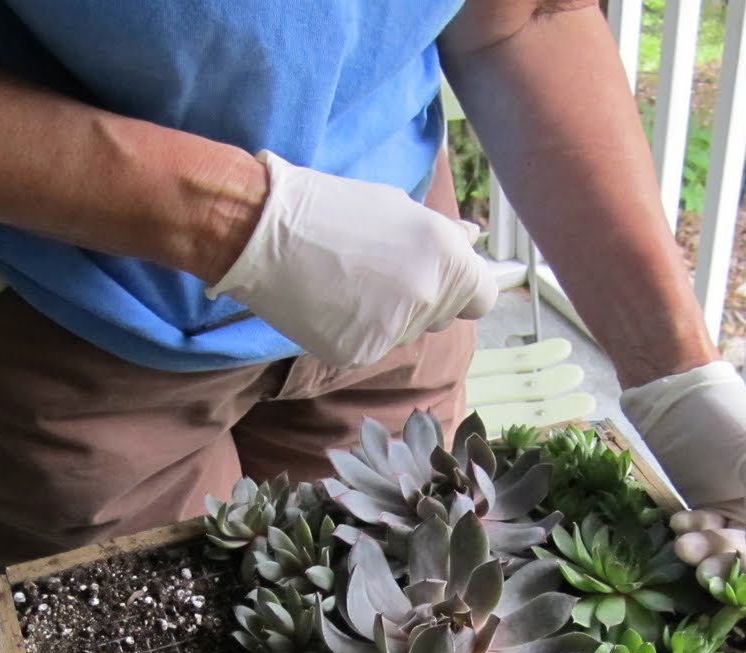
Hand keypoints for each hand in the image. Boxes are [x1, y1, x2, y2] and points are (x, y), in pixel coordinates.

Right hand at [207, 151, 497, 369]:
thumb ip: (440, 233)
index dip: (461, 290)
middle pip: (440, 317)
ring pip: (403, 334)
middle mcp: (428, 296)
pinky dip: (352, 332)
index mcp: (447, 256)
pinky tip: (327, 303)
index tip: (438, 281)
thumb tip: (473, 239)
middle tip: (373, 272)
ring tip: (344, 281)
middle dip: (418, 301)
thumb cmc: (329, 208)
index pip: (483, 298)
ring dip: (384, 317)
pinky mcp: (359, 353)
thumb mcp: (396, 206)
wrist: (262, 231)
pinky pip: (369, 348)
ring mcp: (395, 329)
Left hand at [620, 361, 745, 616]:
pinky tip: (679, 520)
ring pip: (728, 562)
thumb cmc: (734, 424)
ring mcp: (741, 523)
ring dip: (706, 558)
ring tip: (686, 541)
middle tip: (705, 572)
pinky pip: (703, 546)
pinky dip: (692, 539)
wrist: (681, 399)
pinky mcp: (707, 519)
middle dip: (734, 575)